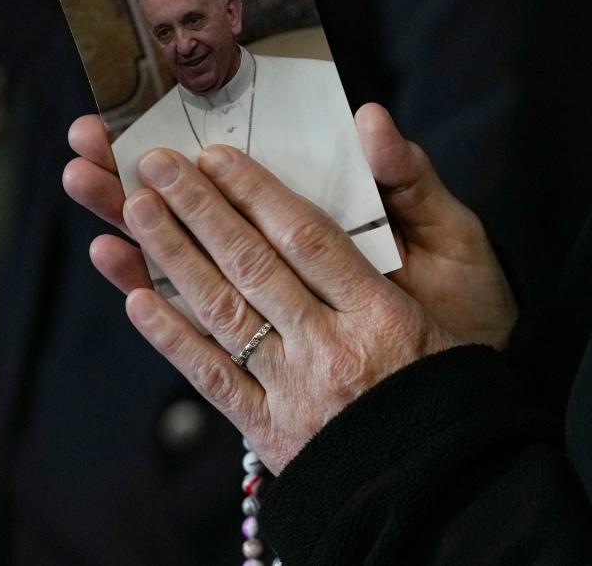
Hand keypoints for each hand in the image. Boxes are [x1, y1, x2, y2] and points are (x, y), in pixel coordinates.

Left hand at [63, 104, 516, 472]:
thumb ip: (412, 191)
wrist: (447, 473)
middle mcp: (332, 349)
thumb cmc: (452, 368)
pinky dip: (172, 338)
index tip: (215, 155)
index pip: (307, 238)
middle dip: (197, 209)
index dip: (255, 191)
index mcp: (381, 313)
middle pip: (253, 266)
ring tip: (133, 210)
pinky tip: (137, 299)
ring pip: (224, 314)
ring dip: (173, 258)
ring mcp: (295, 393)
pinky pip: (213, 380)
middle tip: (154, 165)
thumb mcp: (459, 276)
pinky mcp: (270, 432)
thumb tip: (371, 118)